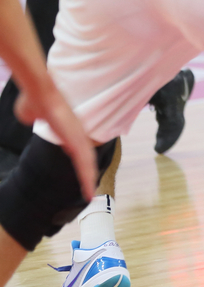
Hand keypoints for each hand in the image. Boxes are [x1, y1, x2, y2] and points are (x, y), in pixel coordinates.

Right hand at [15, 80, 96, 199]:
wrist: (38, 92)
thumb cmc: (34, 100)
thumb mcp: (30, 114)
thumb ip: (35, 118)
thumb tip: (31, 117)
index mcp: (68, 130)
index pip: (78, 150)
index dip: (81, 162)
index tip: (83, 174)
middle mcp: (77, 134)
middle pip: (86, 158)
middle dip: (88, 174)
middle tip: (90, 190)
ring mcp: (78, 136)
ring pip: (87, 162)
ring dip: (88, 179)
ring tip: (90, 194)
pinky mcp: (75, 139)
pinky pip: (83, 160)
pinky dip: (86, 174)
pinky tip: (89, 186)